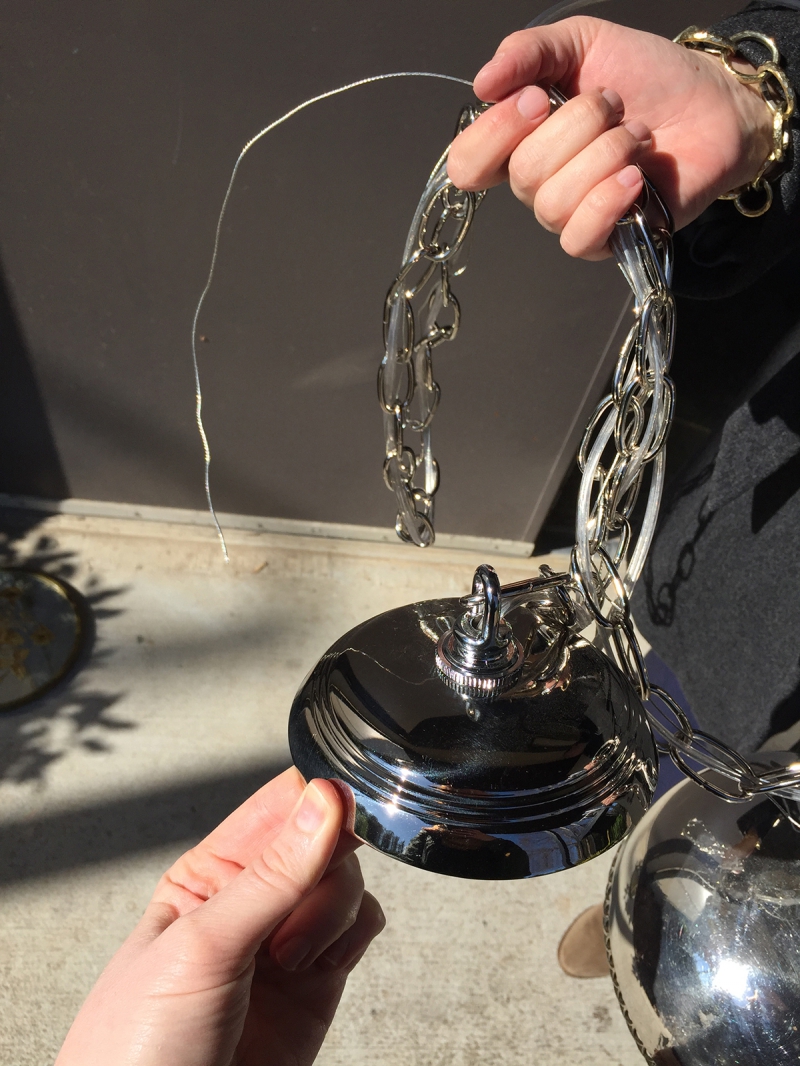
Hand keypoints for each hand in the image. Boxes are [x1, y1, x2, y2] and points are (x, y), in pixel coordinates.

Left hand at [55, 768, 384, 1065]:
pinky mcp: (319, 980)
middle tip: (301, 904)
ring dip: (333, 911)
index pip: (277, 804)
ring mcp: (287, 940)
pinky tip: (321, 965)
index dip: (315, 797)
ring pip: (346, 881)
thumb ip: (271, 875)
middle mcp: (252, 900)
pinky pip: (361, 926)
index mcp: (209, 873)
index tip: (340, 804)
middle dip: (324, 865)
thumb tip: (323, 799)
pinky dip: (354, 936)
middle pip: (322, 838)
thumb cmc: (137, 1048)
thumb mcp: (202, 947)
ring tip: (292, 957)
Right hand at [447, 17, 773, 258]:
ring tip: (638, 135)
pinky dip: (608, 199)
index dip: (495, 134)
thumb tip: (483, 83)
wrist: (710, 101)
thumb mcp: (582, 43)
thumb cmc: (646, 76)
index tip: (536, 98)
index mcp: (520, 141)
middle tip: (613, 103)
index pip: (468, 163)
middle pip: (524, 174)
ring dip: (605, 154)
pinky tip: (636, 176)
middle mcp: (538, 184)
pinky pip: (579, 236)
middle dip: (578, 125)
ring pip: (554, 202)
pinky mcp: (606, 240)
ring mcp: (571, 215)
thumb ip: (528, 52)